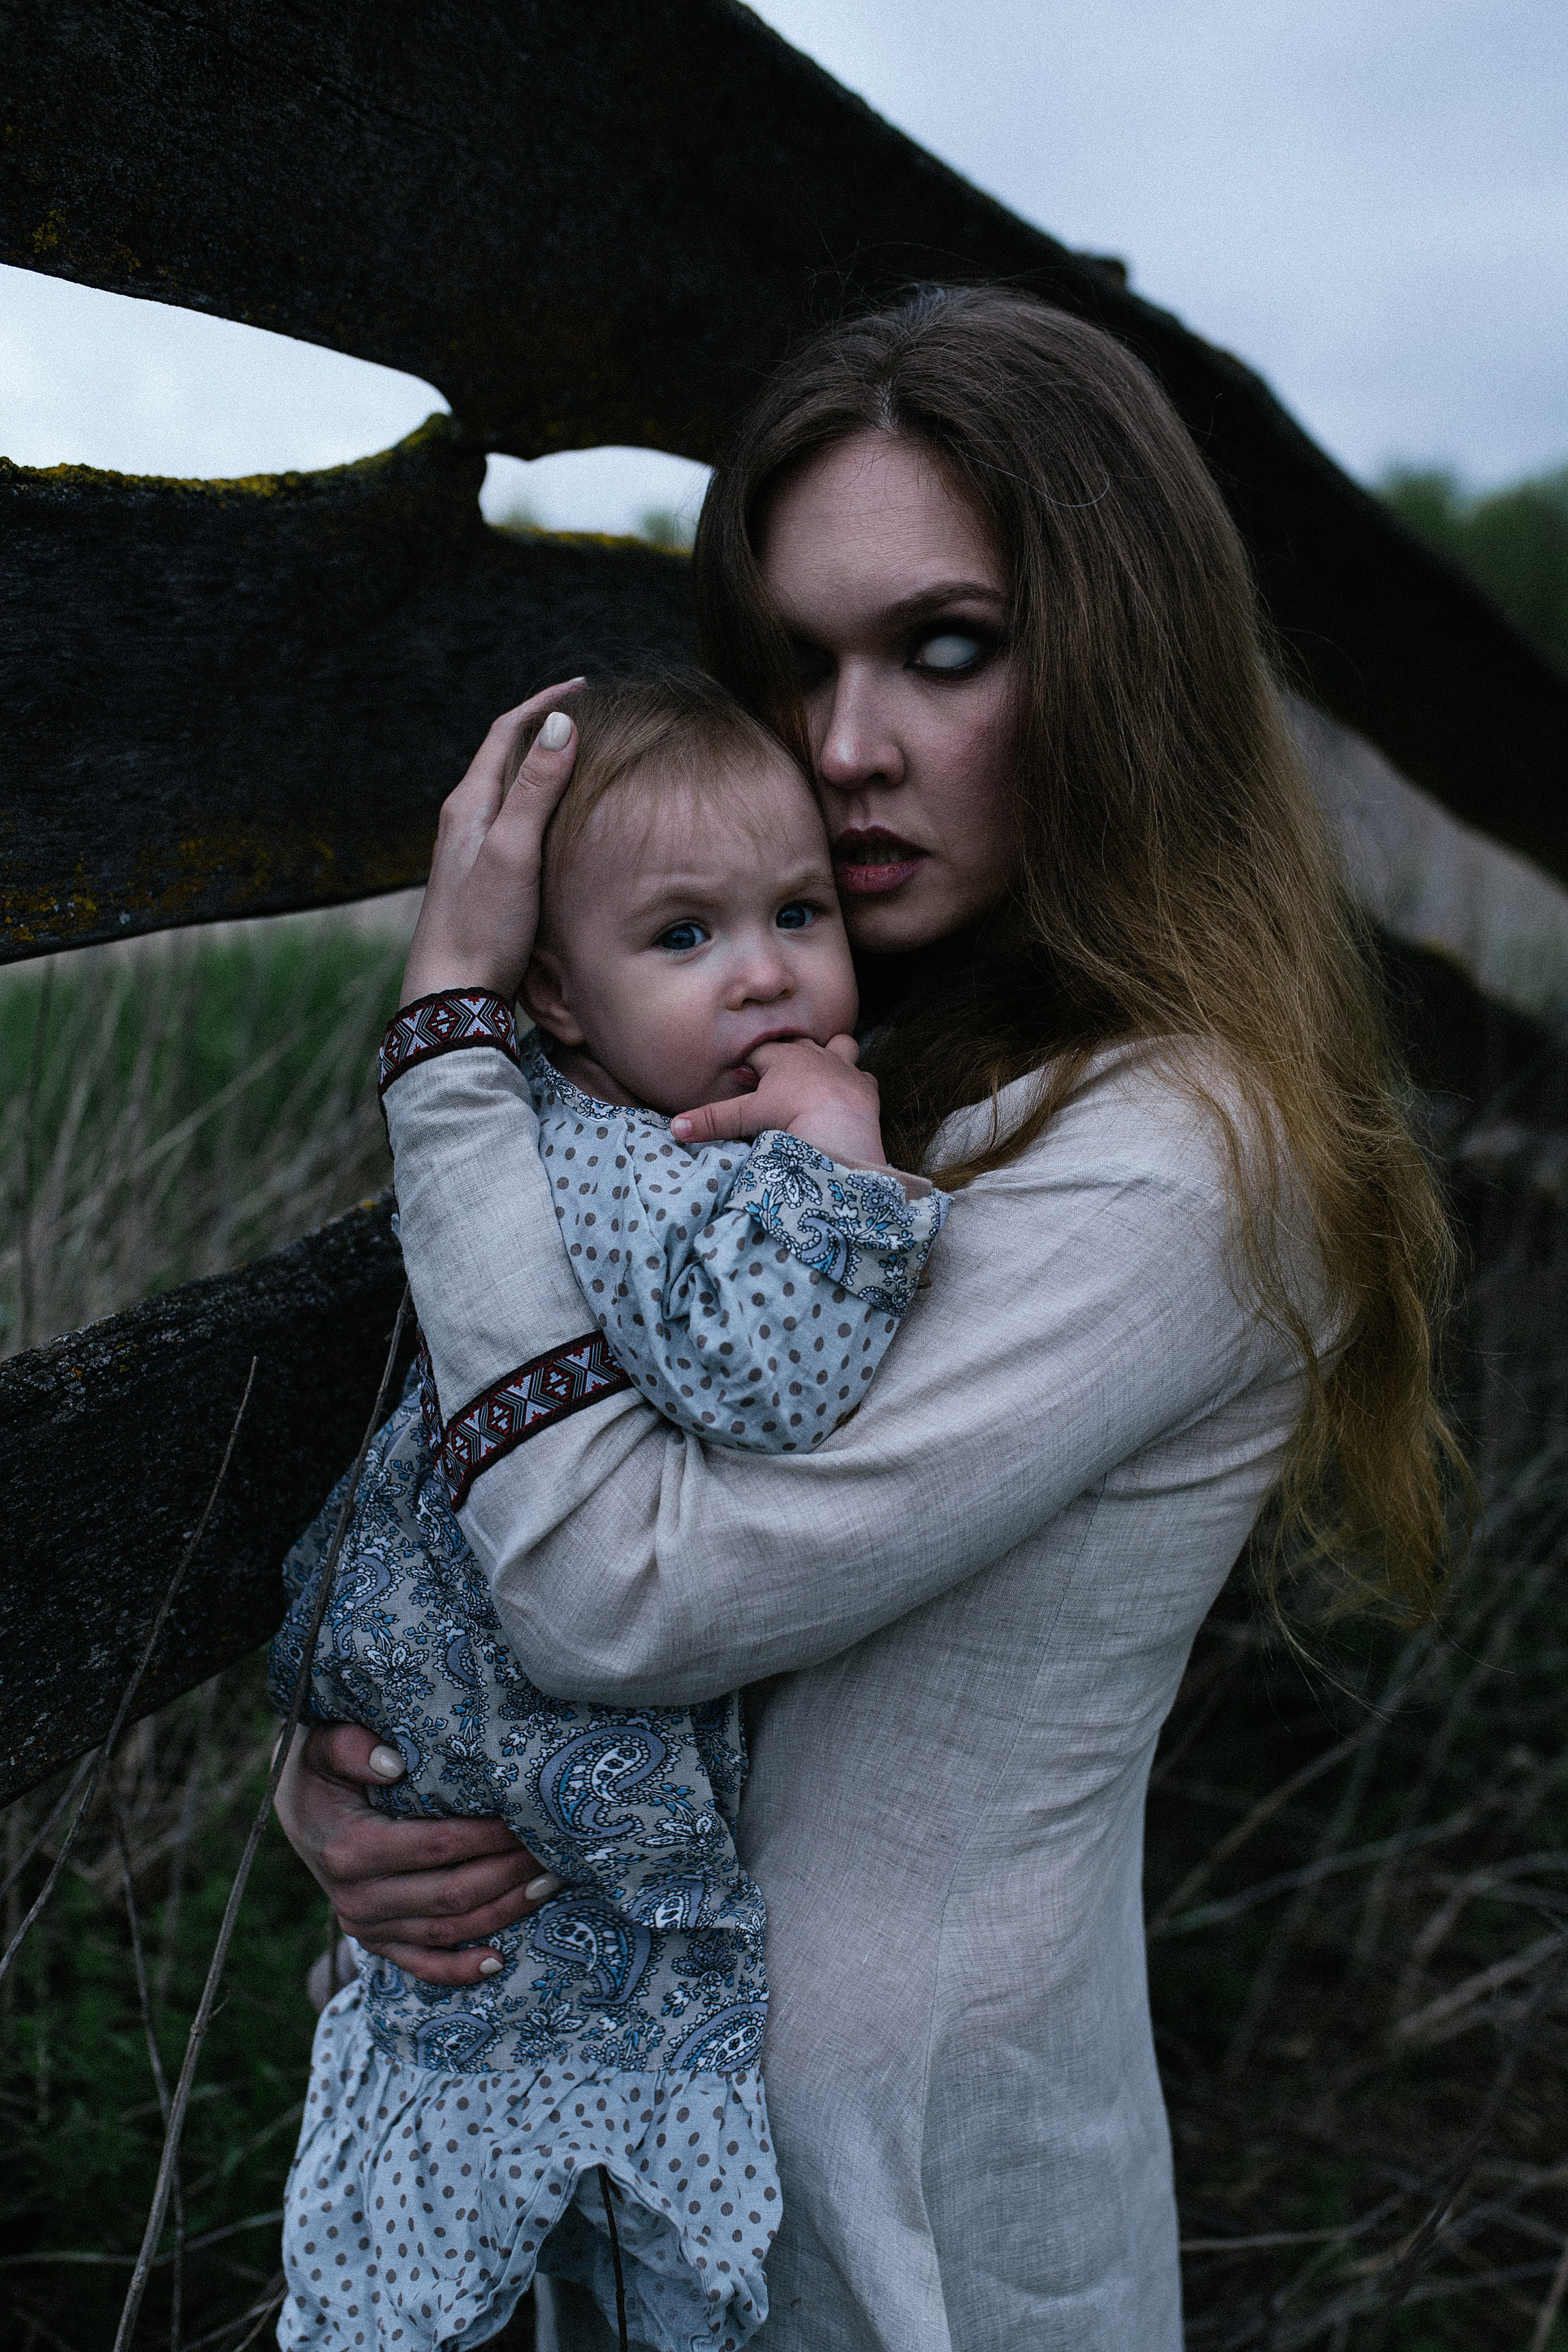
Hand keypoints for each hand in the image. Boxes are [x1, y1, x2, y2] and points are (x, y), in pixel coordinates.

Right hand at [273, 1722, 561, 1985]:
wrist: (296, 1808)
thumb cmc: (320, 1769)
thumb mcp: (323, 1745)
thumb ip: (351, 1748)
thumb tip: (395, 1764)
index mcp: (349, 1849)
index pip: (436, 1847)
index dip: (488, 1836)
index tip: (528, 1817)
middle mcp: (357, 1899)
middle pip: (452, 1893)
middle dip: (509, 1872)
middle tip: (555, 1849)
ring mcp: (366, 1927)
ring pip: (448, 1930)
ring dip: (504, 1911)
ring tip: (550, 1883)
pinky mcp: (375, 1942)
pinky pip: (422, 1966)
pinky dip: (461, 1969)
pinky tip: (500, 1960)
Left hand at [402, 678, 585, 1007]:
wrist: (451, 995)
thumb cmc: (481, 926)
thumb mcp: (514, 851)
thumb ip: (536, 788)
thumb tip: (561, 722)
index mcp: (469, 805)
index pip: (505, 732)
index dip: (544, 703)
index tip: (583, 686)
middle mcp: (466, 822)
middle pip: (507, 757)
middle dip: (546, 729)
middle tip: (591, 715)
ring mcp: (474, 852)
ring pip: (512, 793)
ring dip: (545, 769)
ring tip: (584, 759)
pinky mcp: (486, 881)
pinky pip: (518, 826)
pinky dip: (544, 809)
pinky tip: (565, 825)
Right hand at [672, 1035, 887, 1167]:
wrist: (838, 1124)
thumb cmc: (790, 1116)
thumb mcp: (746, 1117)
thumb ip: (711, 1121)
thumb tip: (674, 1128)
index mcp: (782, 1057)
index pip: (760, 1053)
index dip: (750, 1067)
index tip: (744, 1081)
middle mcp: (813, 1055)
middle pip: (797, 1045)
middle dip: (787, 1056)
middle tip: (778, 1081)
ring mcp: (842, 1067)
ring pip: (839, 1045)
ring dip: (831, 1054)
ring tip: (822, 1072)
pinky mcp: (865, 1085)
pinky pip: (863, 1075)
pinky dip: (856, 1082)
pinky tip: (849, 1094)